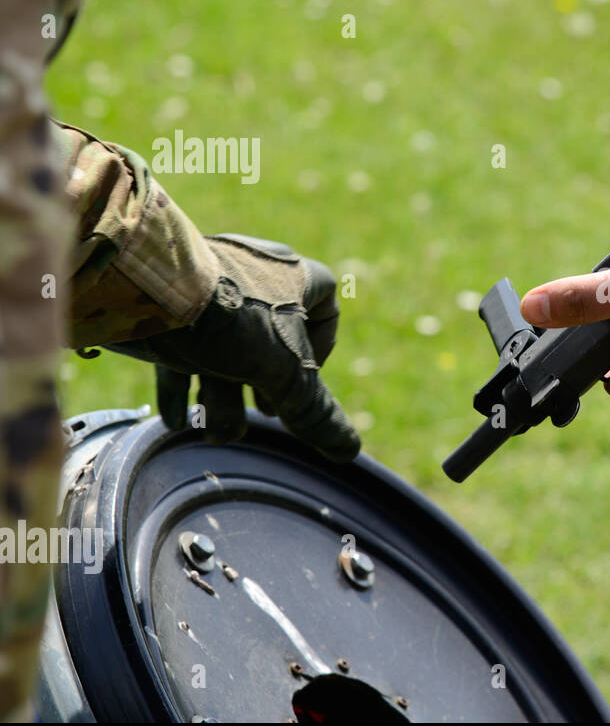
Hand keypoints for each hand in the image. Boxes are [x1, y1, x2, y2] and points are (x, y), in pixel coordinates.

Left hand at [108, 233, 361, 461]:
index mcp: (292, 277)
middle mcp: (252, 275)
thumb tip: (350, 450)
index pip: (326, 303)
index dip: (324, 345)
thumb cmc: (230, 319)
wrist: (143, 287)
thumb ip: (314, 411)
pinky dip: (182, 386)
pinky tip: (176, 421)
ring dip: (222, 396)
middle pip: (270, 338)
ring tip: (213, 433)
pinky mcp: (167, 306)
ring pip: (224, 348)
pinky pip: (181, 348)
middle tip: (264, 415)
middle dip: (265, 386)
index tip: (308, 379)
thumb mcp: (283, 371)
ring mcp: (207, 288)